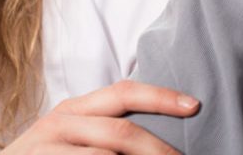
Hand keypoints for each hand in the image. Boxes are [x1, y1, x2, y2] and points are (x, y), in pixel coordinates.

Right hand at [2, 80, 198, 154]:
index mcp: (75, 108)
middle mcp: (61, 122)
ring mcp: (48, 148)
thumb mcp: (70, 135)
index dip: (160, 96)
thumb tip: (156, 136)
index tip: (194, 105)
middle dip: (160, 152)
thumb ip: (104, 128)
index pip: (124, 92)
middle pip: (121, 133)